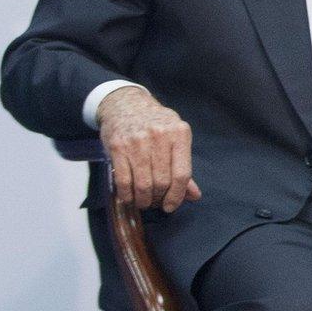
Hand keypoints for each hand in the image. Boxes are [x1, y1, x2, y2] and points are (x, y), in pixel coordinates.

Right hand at [96, 86, 201, 211]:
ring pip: (143, 184)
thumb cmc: (155, 125)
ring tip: (144, 201)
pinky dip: (127, 194)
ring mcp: (137, 141)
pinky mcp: (117, 147)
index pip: (182, 174)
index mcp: (179, 134)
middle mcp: (159, 136)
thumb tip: (194, 195)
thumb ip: (183, 166)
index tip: (171, 206)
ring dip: (143, 200)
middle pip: (162, 181)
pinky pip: (123, 180)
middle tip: (156, 202)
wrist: (125, 104)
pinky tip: (129, 197)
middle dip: (159, 198)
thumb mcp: (175, 138)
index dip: (177, 195)